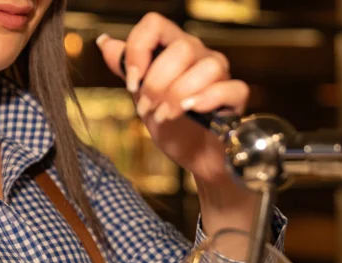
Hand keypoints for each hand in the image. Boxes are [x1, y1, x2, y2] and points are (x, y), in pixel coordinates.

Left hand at [96, 13, 247, 184]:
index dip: (138, 50)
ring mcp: (221, 74)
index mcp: (174, 49)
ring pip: (206, 68)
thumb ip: (127, 70)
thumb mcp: (142, 98)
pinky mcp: (236, 98)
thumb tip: (105, 43)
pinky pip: (229, 88)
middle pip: (181, 48)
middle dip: (157, 83)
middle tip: (148, 108)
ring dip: (179, 95)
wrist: (194, 159)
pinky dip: (207, 100)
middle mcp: (199, 55)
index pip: (155, 24)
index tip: (132, 83)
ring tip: (166, 116)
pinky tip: (192, 111)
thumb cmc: (172, 127)